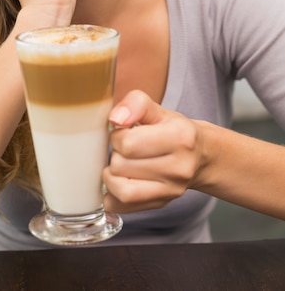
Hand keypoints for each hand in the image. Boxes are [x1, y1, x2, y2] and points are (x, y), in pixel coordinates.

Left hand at [103, 90, 201, 213]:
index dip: (117, 136)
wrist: (199, 156)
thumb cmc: (174, 130)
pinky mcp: (162, 204)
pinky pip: (124, 207)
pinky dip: (112, 196)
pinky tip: (118, 182)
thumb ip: (135, 104)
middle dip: (114, 155)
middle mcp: (179, 167)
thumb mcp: (158, 109)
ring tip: (118, 166)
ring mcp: (171, 190)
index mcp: (180, 137)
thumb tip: (115, 118)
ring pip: (123, 191)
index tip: (122, 133)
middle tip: (122, 149)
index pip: (129, 143)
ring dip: (111, 177)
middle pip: (122, 167)